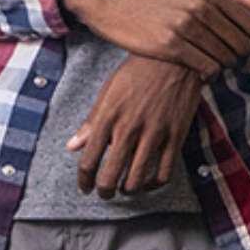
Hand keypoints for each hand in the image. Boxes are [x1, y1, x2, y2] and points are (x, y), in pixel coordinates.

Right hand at [63, 0, 249, 75]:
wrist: (113, 4)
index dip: (248, 37)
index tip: (237, 42)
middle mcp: (200, 8)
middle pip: (240, 43)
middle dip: (238, 54)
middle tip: (227, 57)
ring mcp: (185, 27)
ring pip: (225, 57)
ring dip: (224, 66)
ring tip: (214, 65)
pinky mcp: (170, 46)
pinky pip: (206, 67)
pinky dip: (210, 73)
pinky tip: (202, 72)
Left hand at [67, 55, 203, 196]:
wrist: (176, 56)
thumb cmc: (139, 70)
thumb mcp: (109, 91)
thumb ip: (91, 122)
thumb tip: (73, 145)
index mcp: (108, 117)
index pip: (88, 161)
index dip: (84, 181)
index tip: (85, 187)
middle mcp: (129, 129)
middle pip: (109, 177)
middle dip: (103, 191)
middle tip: (104, 193)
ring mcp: (154, 134)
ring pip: (136, 179)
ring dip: (127, 190)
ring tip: (126, 188)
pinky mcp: (176, 136)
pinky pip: (164, 172)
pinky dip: (153, 184)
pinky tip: (148, 182)